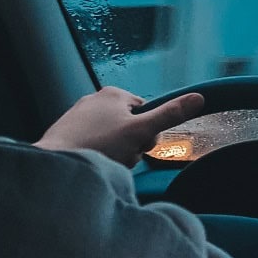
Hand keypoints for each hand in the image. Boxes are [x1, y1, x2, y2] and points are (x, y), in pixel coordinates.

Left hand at [34, 87, 204, 166]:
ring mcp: (78, 115)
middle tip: (123, 156)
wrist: (57, 164)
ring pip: (113, 137)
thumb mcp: (141, 132)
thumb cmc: (99, 146)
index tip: (140, 144)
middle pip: (130, 126)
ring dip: (116, 153)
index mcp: (113, 94)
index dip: (148, 133)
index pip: (147, 113)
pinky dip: (97, 155)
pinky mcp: (67, 132)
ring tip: (106, 161)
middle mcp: (94, 99)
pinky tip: (92, 162)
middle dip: (132, 145)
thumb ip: (170, 115)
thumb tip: (199, 98)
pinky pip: (94, 144)